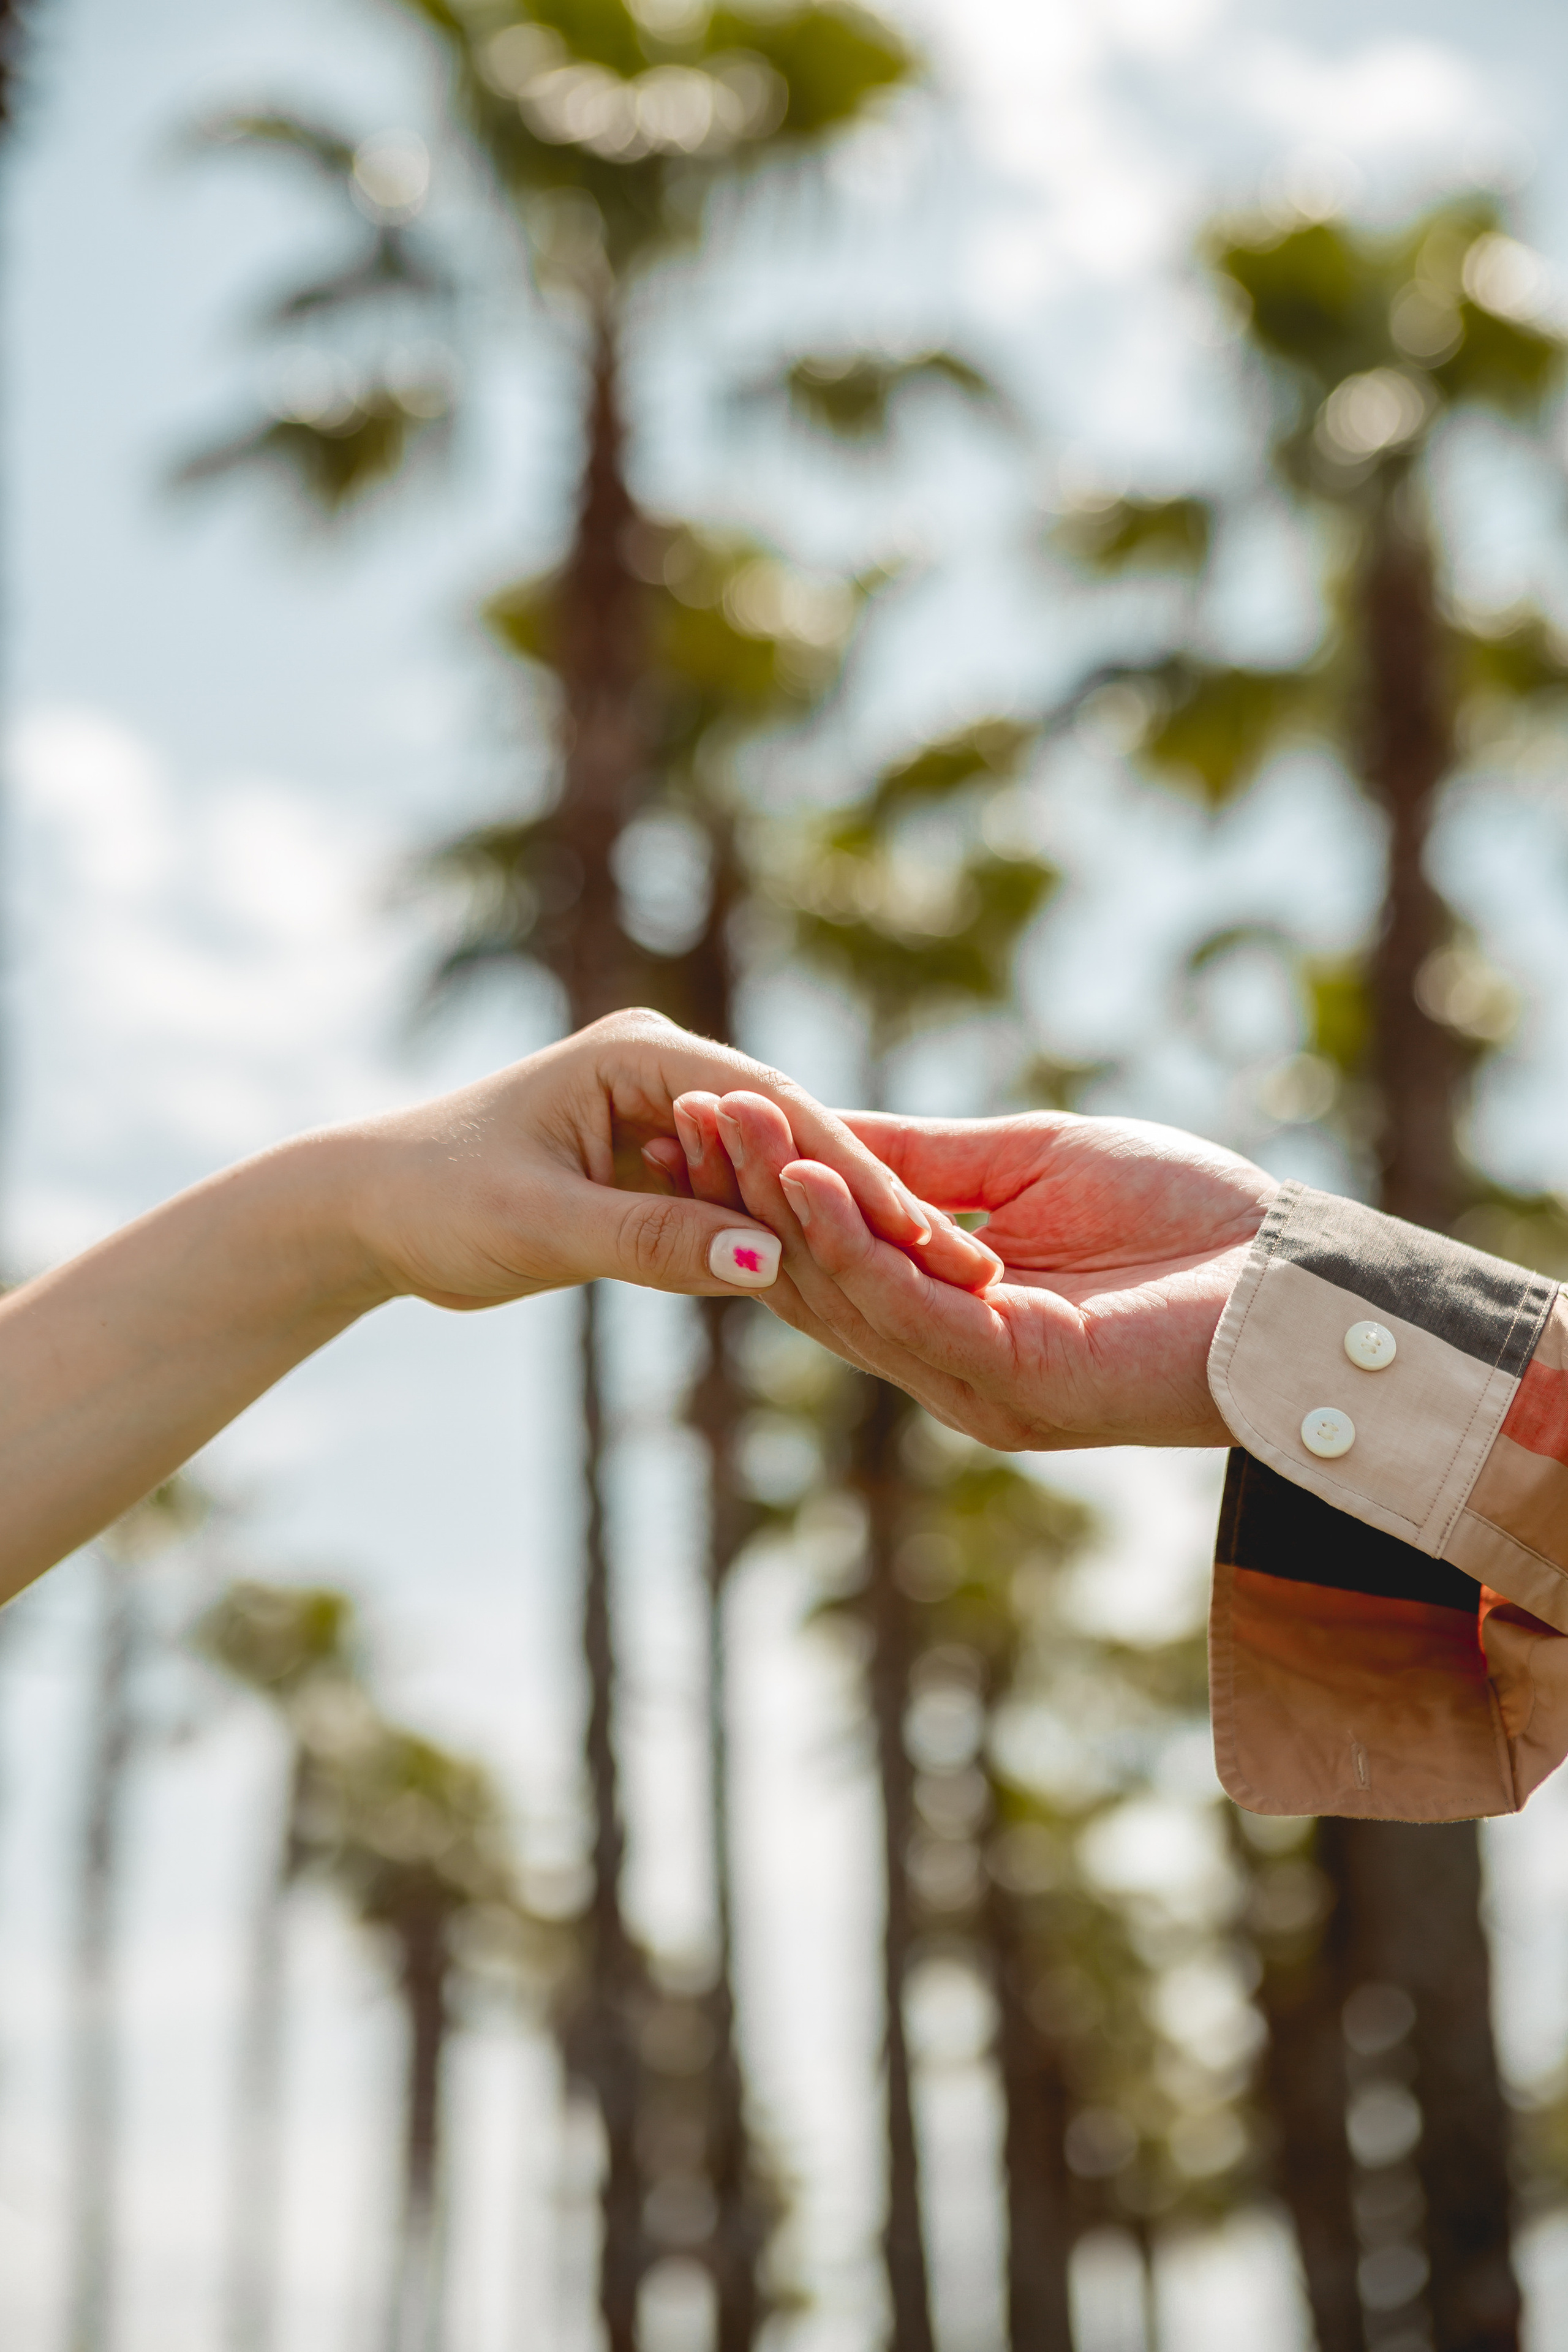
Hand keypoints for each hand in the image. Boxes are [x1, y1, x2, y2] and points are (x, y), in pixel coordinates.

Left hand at [352, 1009, 998, 1306]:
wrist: (367, 1213)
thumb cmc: (435, 1202)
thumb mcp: (542, 1227)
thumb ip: (652, 1243)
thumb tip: (767, 1266)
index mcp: (642, 1058)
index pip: (778, 1111)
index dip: (855, 1175)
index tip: (926, 1234)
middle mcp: (666, 1072)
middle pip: (797, 1137)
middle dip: (876, 1201)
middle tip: (968, 1262)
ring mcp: (669, 1117)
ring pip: (781, 1174)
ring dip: (850, 1226)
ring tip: (942, 1280)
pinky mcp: (660, 1164)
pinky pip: (745, 1204)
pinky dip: (798, 1241)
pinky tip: (866, 1285)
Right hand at [671, 1093, 1277, 1448]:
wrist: (1292, 1275)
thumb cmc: (1185, 1216)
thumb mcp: (1028, 1162)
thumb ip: (923, 1161)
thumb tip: (816, 1129)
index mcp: (948, 1307)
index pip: (829, 1246)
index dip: (764, 1184)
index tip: (706, 1111)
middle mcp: (944, 1355)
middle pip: (816, 1275)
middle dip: (750, 1192)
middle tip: (688, 1115)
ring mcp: (973, 1379)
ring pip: (846, 1293)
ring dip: (783, 1204)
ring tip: (731, 1121)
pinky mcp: (1013, 1383)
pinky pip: (908, 1310)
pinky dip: (851, 1243)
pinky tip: (810, 1178)